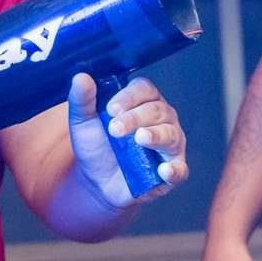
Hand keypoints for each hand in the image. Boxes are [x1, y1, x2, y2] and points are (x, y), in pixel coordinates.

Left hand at [67, 73, 187, 208]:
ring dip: (155, 136)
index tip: (111, 109)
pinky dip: (174, 170)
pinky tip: (163, 170)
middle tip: (115, 129)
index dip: (129, 97)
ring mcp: (170, 145)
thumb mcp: (83, 122)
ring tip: (140, 139)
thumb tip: (81, 78)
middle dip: (135, 118)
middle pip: (157, 110)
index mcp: (142, 102)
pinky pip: (180, 169)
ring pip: (170, 134)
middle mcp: (162, 119)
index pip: (144, 89)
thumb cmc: (96, 147)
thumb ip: (82, 100)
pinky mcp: (173, 170)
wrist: (97, 182)